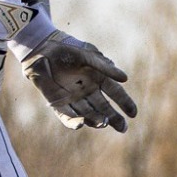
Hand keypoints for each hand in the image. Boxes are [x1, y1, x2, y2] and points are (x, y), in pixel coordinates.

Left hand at [20, 30, 136, 131]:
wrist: (43, 49)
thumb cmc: (68, 49)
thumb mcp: (89, 56)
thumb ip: (105, 67)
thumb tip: (125, 79)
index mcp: (98, 79)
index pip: (115, 94)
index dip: (125, 103)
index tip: (133, 113)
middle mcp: (88, 91)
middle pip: (104, 108)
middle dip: (114, 118)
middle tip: (123, 128)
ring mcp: (73, 98)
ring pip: (88, 113)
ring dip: (96, 120)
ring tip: (103, 123)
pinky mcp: (58, 103)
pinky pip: (67, 116)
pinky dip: (74, 122)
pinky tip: (81, 124)